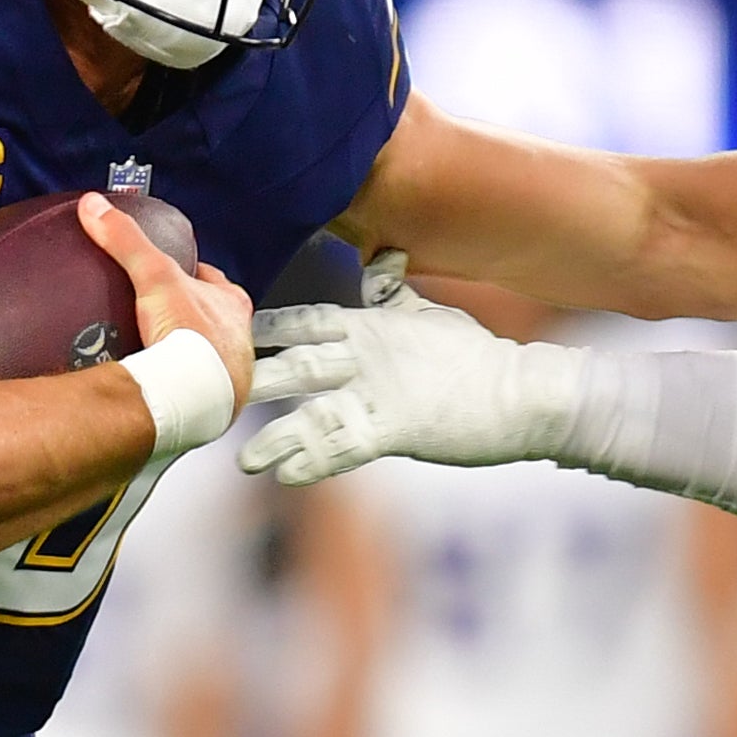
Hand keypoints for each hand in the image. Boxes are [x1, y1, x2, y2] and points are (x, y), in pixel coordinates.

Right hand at [79, 193, 252, 405]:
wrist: (193, 397)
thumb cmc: (192, 339)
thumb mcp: (155, 276)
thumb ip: (126, 241)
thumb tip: (98, 209)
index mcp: (231, 304)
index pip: (210, 279)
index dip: (190, 274)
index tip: (171, 272)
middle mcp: (237, 339)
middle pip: (208, 319)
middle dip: (185, 317)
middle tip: (157, 317)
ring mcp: (228, 373)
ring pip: (204, 355)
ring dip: (183, 354)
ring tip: (152, 352)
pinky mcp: (213, 402)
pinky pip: (192, 388)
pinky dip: (176, 384)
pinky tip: (156, 384)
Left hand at [241, 254, 583, 485]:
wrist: (526, 395)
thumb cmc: (480, 360)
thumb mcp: (432, 318)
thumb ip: (397, 295)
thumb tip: (382, 260)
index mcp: (372, 327)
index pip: (306, 320)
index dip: (267, 326)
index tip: (230, 329)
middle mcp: (367, 356)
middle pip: (297, 363)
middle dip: (253, 377)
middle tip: (210, 389)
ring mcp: (380, 392)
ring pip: (312, 412)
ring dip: (275, 436)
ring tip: (243, 461)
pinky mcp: (397, 428)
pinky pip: (344, 447)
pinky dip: (313, 461)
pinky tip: (284, 476)